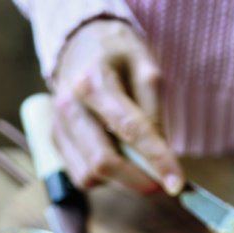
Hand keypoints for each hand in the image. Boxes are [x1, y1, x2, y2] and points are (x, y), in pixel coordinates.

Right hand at [51, 18, 183, 194]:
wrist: (81, 46)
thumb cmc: (119, 57)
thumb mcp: (145, 66)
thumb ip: (154, 108)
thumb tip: (160, 153)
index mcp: (94, 80)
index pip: (130, 129)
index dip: (156, 160)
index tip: (176, 184)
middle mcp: (70, 105)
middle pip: (104, 161)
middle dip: (137, 180)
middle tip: (162, 185)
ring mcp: (59, 126)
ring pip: (91, 175)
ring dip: (121, 181)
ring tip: (139, 169)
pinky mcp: (57, 142)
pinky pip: (82, 177)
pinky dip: (105, 180)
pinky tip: (118, 163)